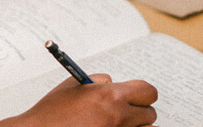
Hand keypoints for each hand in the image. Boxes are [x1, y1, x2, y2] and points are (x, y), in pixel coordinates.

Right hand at [0, 75, 157, 126]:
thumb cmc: (52, 113)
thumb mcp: (73, 86)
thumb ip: (97, 81)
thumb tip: (112, 82)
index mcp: (110, 96)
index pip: (147, 91)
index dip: (142, 93)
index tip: (137, 96)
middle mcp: (118, 117)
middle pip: (150, 113)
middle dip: (140, 111)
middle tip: (126, 111)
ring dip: (138, 126)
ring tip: (120, 123)